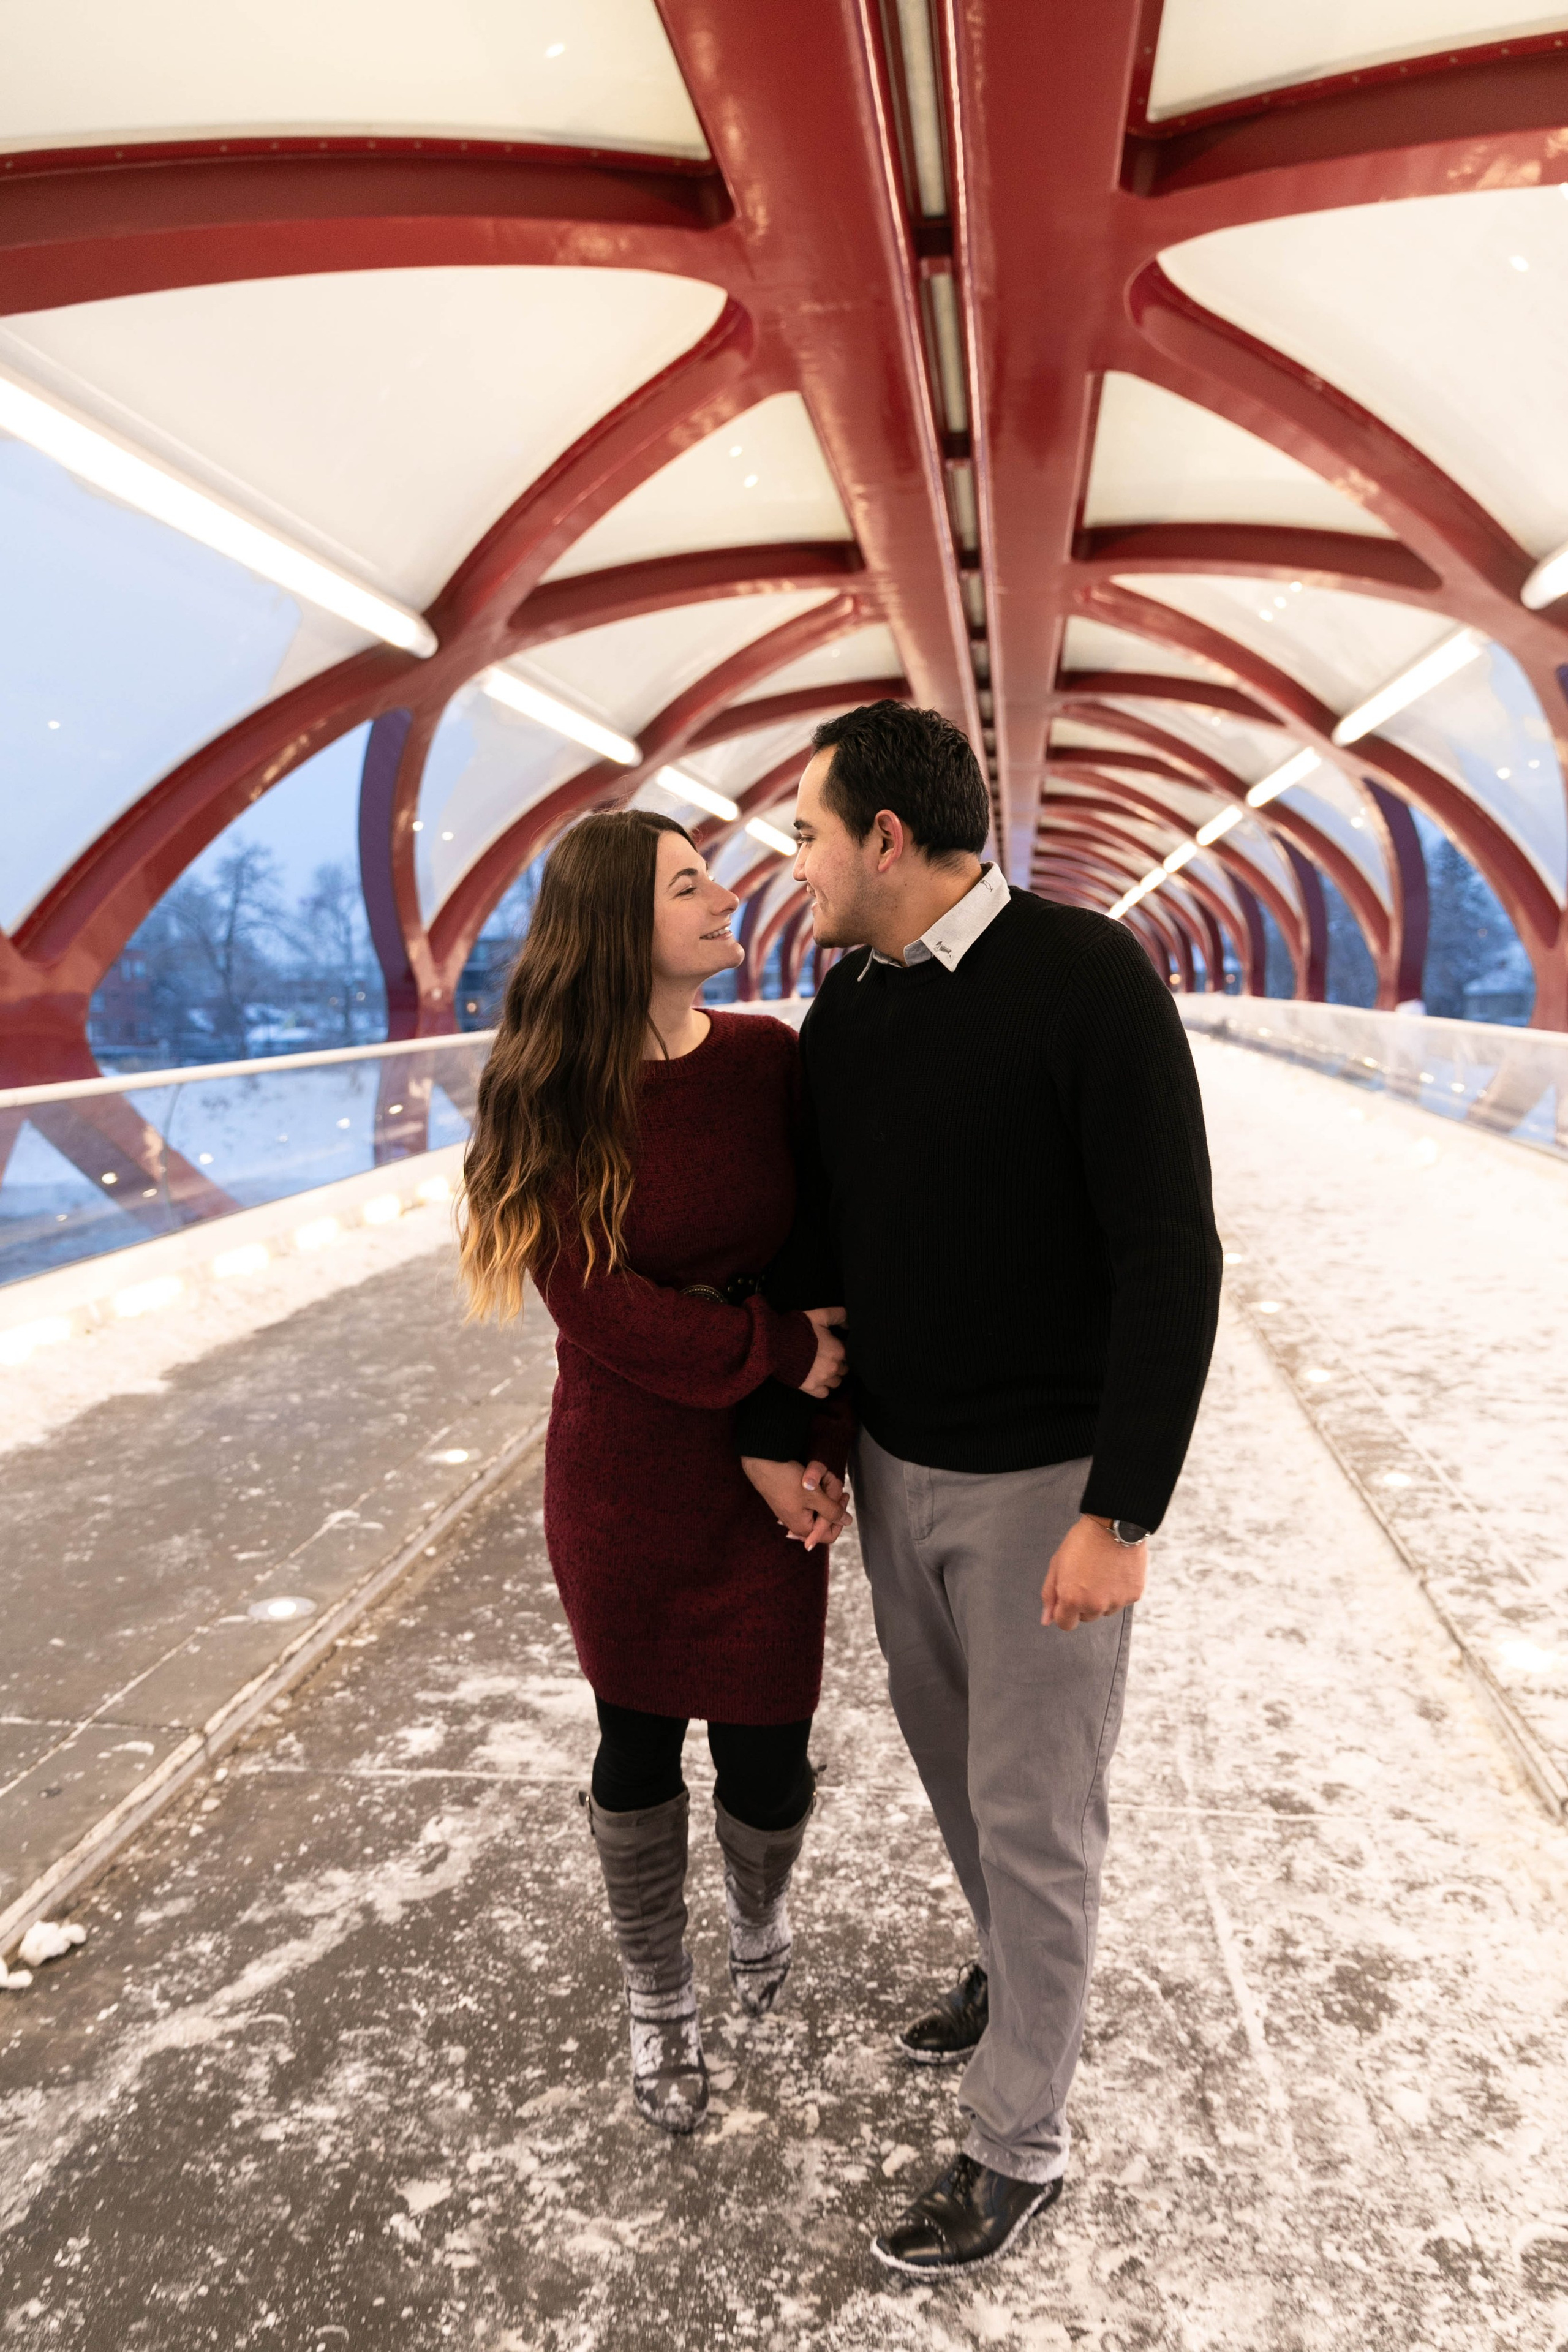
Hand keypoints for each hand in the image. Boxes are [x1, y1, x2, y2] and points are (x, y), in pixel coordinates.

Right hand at [742, 1456, 852, 1550]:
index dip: (840, 1517)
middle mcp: (799, 1523)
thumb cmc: (786, 1481)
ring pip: (820, 1504)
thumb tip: (847, 1521)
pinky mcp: (793, 1501)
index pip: (831, 1534)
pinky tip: (812, 1476)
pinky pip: (811, 1497)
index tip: (842, 1497)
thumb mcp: (814, 1496)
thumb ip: (832, 1511)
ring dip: (823, 1488)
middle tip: (829, 1480)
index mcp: (804, 1528)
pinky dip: (815, 1486)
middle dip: (831, 1497)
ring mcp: (795, 1512)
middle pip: (826, 1516)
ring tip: (819, 1474)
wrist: (763, 1464)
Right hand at [798, 1306, 847, 1399]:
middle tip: (825, 1356)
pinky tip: (816, 1379)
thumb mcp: (820, 1315)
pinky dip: (822, 1388)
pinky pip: (825, 1393)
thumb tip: (849, 1325)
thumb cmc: (798, 1329)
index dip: (839, 1349)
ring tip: (820, 1368)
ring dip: (831, 1376)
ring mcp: (823, 1379)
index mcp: (838, 1350)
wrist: (775, 1344)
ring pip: (836, 1382)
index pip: (848, 1353)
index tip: (830, 1346)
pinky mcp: (811, 1388)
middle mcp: (834, 1367)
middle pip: (844, 1369)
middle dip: (837, 1363)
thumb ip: (839, 1315)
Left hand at [1042, 1515, 1145, 1631]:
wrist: (1114, 1524)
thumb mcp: (1057, 1565)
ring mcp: (1116, 1602)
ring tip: (1101, 1572)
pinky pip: (1122, 1601)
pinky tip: (1116, 1571)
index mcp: (1072, 1600)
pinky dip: (1118, 1591)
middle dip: (1083, 1603)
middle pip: (1086, 1617)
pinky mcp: (1133, 1595)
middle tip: (1085, 1577)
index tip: (1067, 1597)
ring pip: (1105, 1610)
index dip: (1064, 1611)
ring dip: (1102, 1599)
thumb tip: (1046, 1620)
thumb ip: (1050, 1595)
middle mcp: (1095, 1606)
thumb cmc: (1082, 1542)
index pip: (1066, 1624)